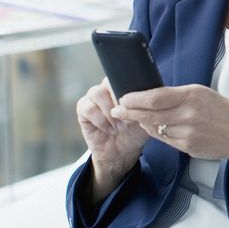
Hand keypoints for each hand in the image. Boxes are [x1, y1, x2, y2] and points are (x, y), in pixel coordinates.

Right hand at [75, 79, 147, 193]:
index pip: (122, 75)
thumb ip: (144, 104)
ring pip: (96, 92)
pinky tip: (109, 129)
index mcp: (122, 86)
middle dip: (119, 100)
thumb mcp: (145, 117)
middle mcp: (107, 89)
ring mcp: (93, 98)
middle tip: (128, 116)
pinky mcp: (83, 110)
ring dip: (110, 111)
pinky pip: (88, 108)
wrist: (122, 152)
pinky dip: (100, 120)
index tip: (135, 104)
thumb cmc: (135, 132)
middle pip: (108, 81)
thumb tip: (142, 97)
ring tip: (120, 126)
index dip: (128, 88)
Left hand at [110, 84, 228, 169]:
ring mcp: (187, 132)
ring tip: (136, 117)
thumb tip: (149, 97)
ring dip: (143, 123)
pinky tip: (155, 127)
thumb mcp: (201, 93)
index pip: (154, 97)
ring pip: (154, 128)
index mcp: (192, 96)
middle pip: (149, 114)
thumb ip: (177, 96)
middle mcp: (188, 114)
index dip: (134, 99)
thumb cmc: (222, 110)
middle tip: (118, 110)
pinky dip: (157, 132)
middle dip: (130, 112)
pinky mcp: (187, 146)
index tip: (123, 98)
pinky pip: (164, 139)